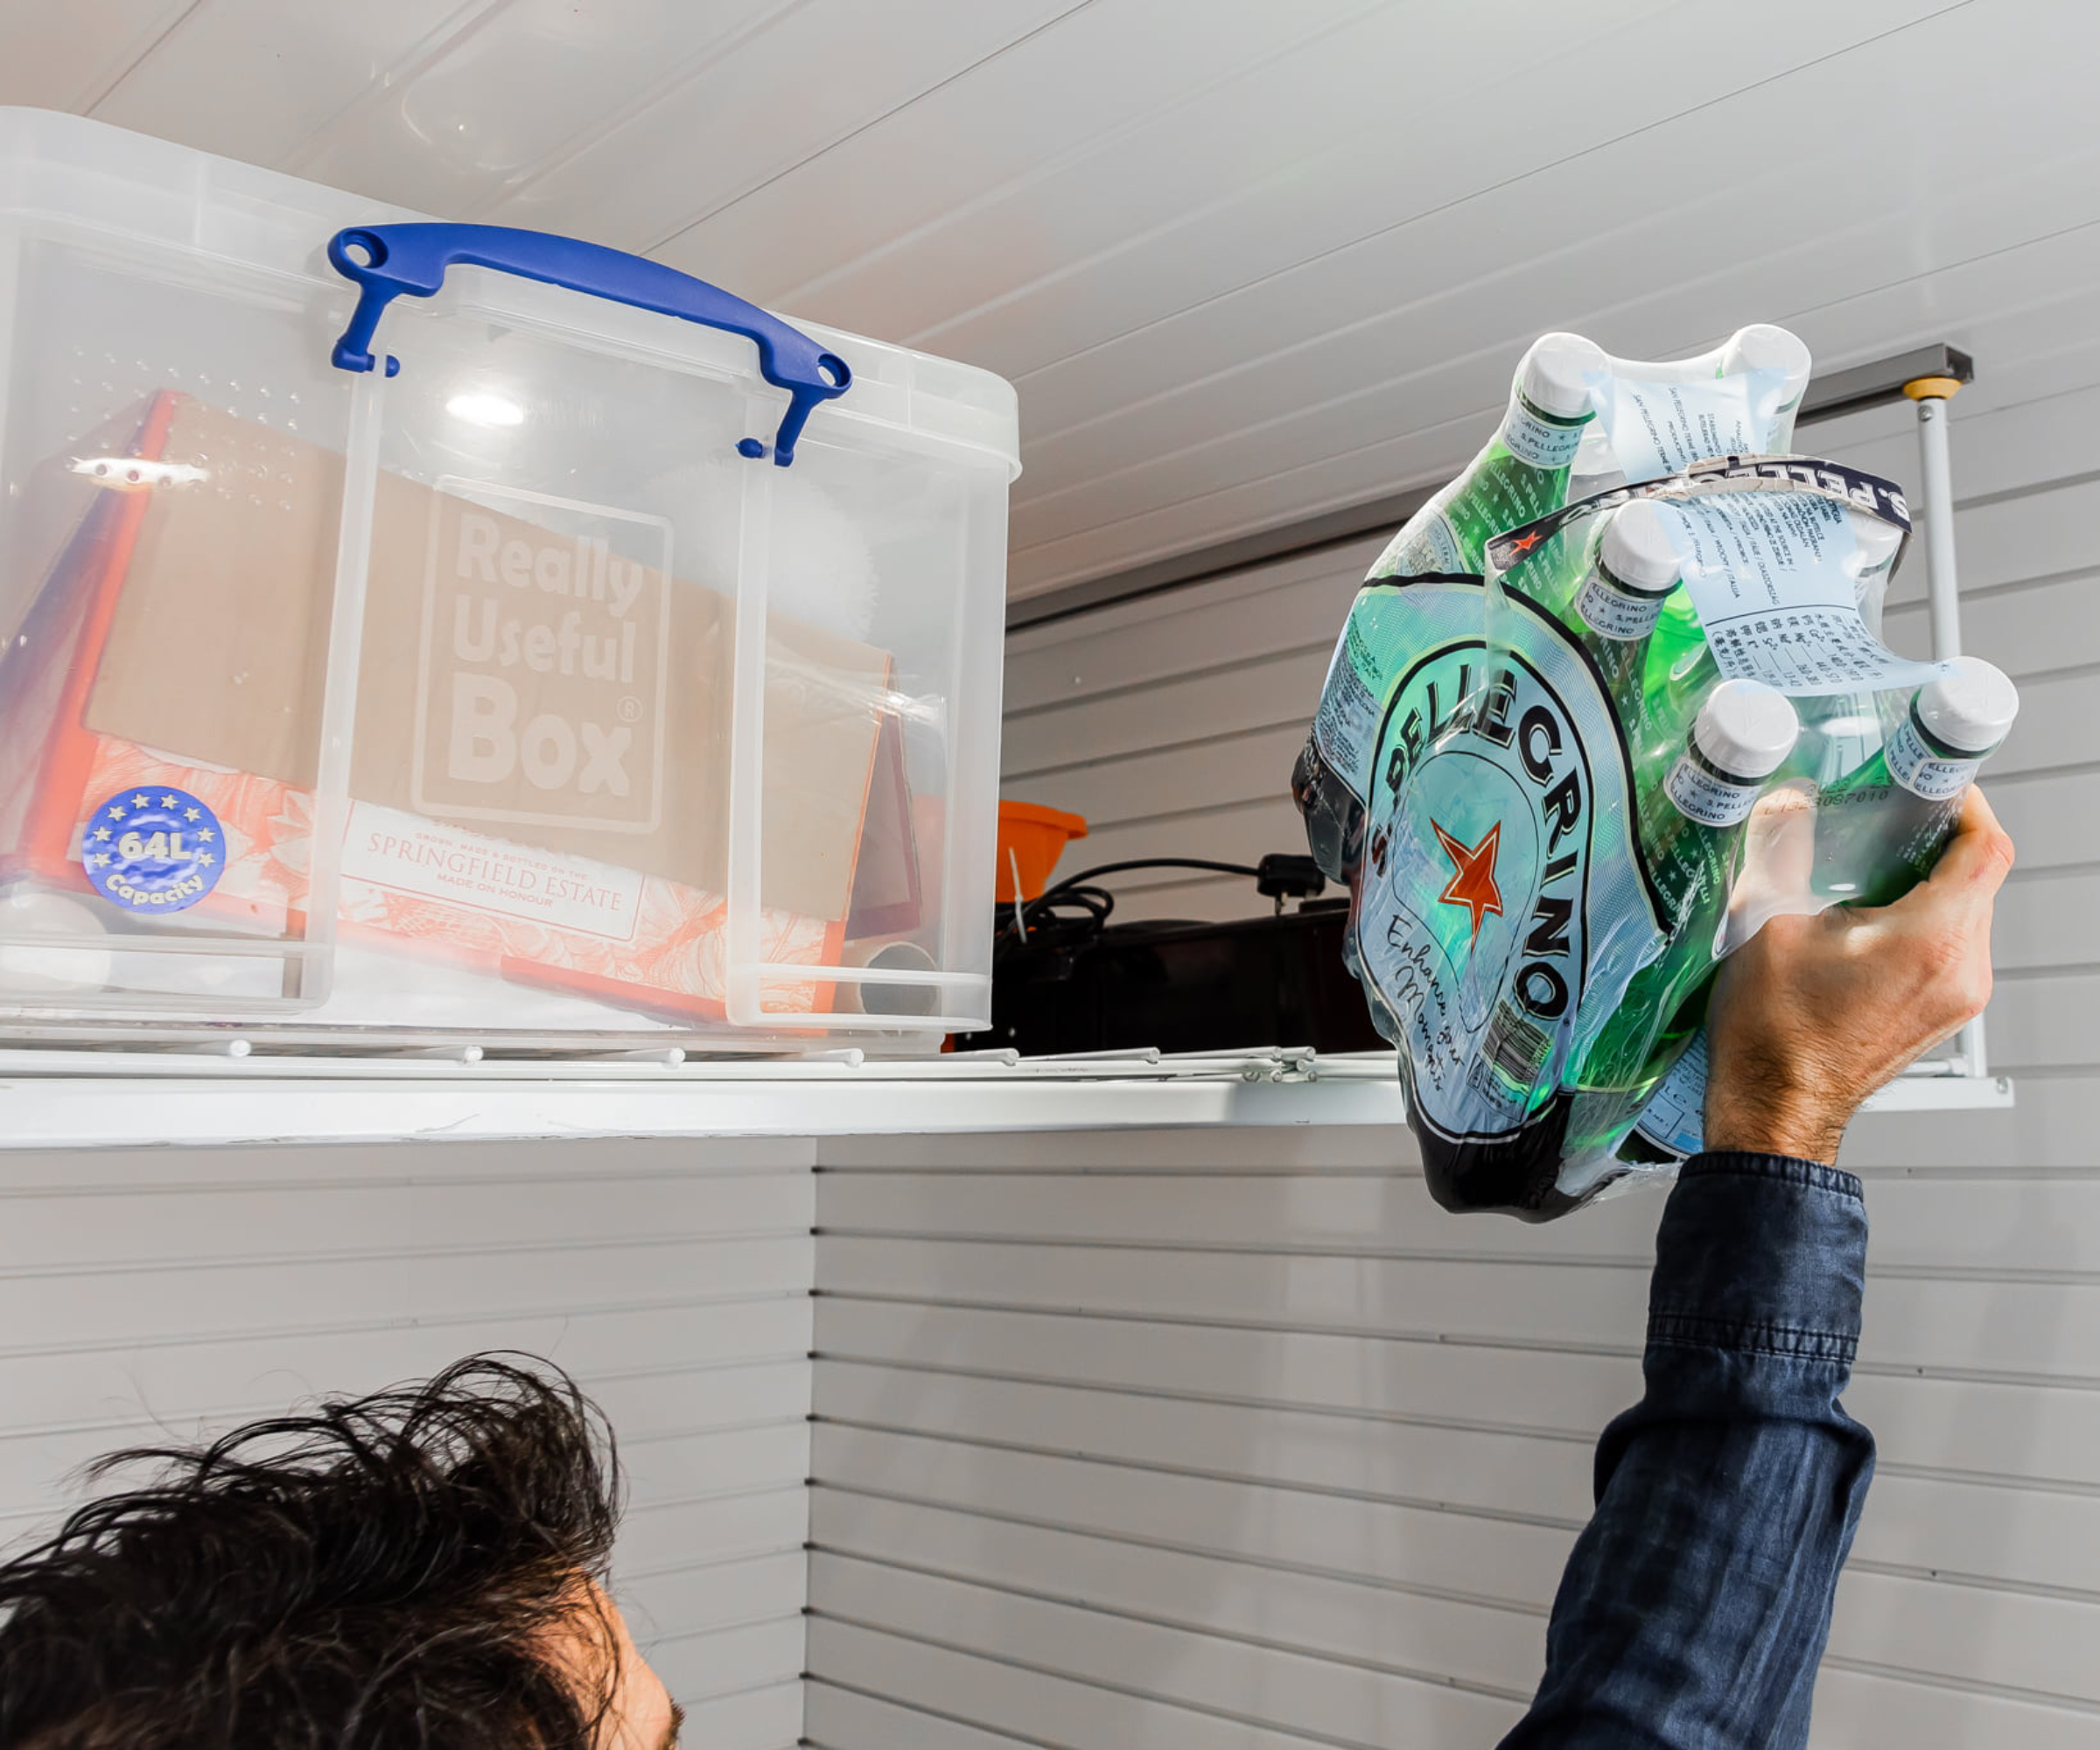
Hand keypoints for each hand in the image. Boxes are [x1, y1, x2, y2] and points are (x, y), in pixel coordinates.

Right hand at [1704, 787, 2013, 1163]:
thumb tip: (1789, 800)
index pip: (1986, 847)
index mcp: (1932, 940)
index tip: (1931, 784)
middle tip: (1884, 817)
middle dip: (1936, 840)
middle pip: (1978, 877)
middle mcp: (1962, 970)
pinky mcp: (1943, 1014)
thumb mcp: (1765, 921)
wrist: (1776, 1108)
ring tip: (1866, 870)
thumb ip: (1782, 847)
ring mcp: (1959, 997)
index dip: (1965, 804)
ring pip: (1966, 912)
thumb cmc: (1774, 1036)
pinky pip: (1952, 947)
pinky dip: (1923, 920)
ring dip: (1927, 882)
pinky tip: (1867, 919)